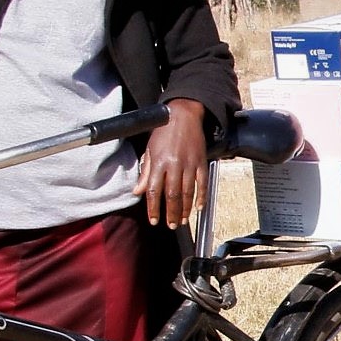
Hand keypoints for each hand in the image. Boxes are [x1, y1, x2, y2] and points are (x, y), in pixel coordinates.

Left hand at [132, 99, 208, 225]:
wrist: (183, 115)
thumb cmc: (163, 131)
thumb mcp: (149, 150)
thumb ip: (145, 172)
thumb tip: (138, 191)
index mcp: (159, 162)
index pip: (154, 191)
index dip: (153, 208)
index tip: (154, 220)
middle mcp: (174, 165)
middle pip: (172, 196)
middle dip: (171, 213)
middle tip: (171, 225)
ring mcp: (189, 164)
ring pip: (187, 193)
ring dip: (185, 209)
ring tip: (182, 220)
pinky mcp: (201, 162)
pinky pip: (202, 183)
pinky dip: (201, 197)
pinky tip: (198, 207)